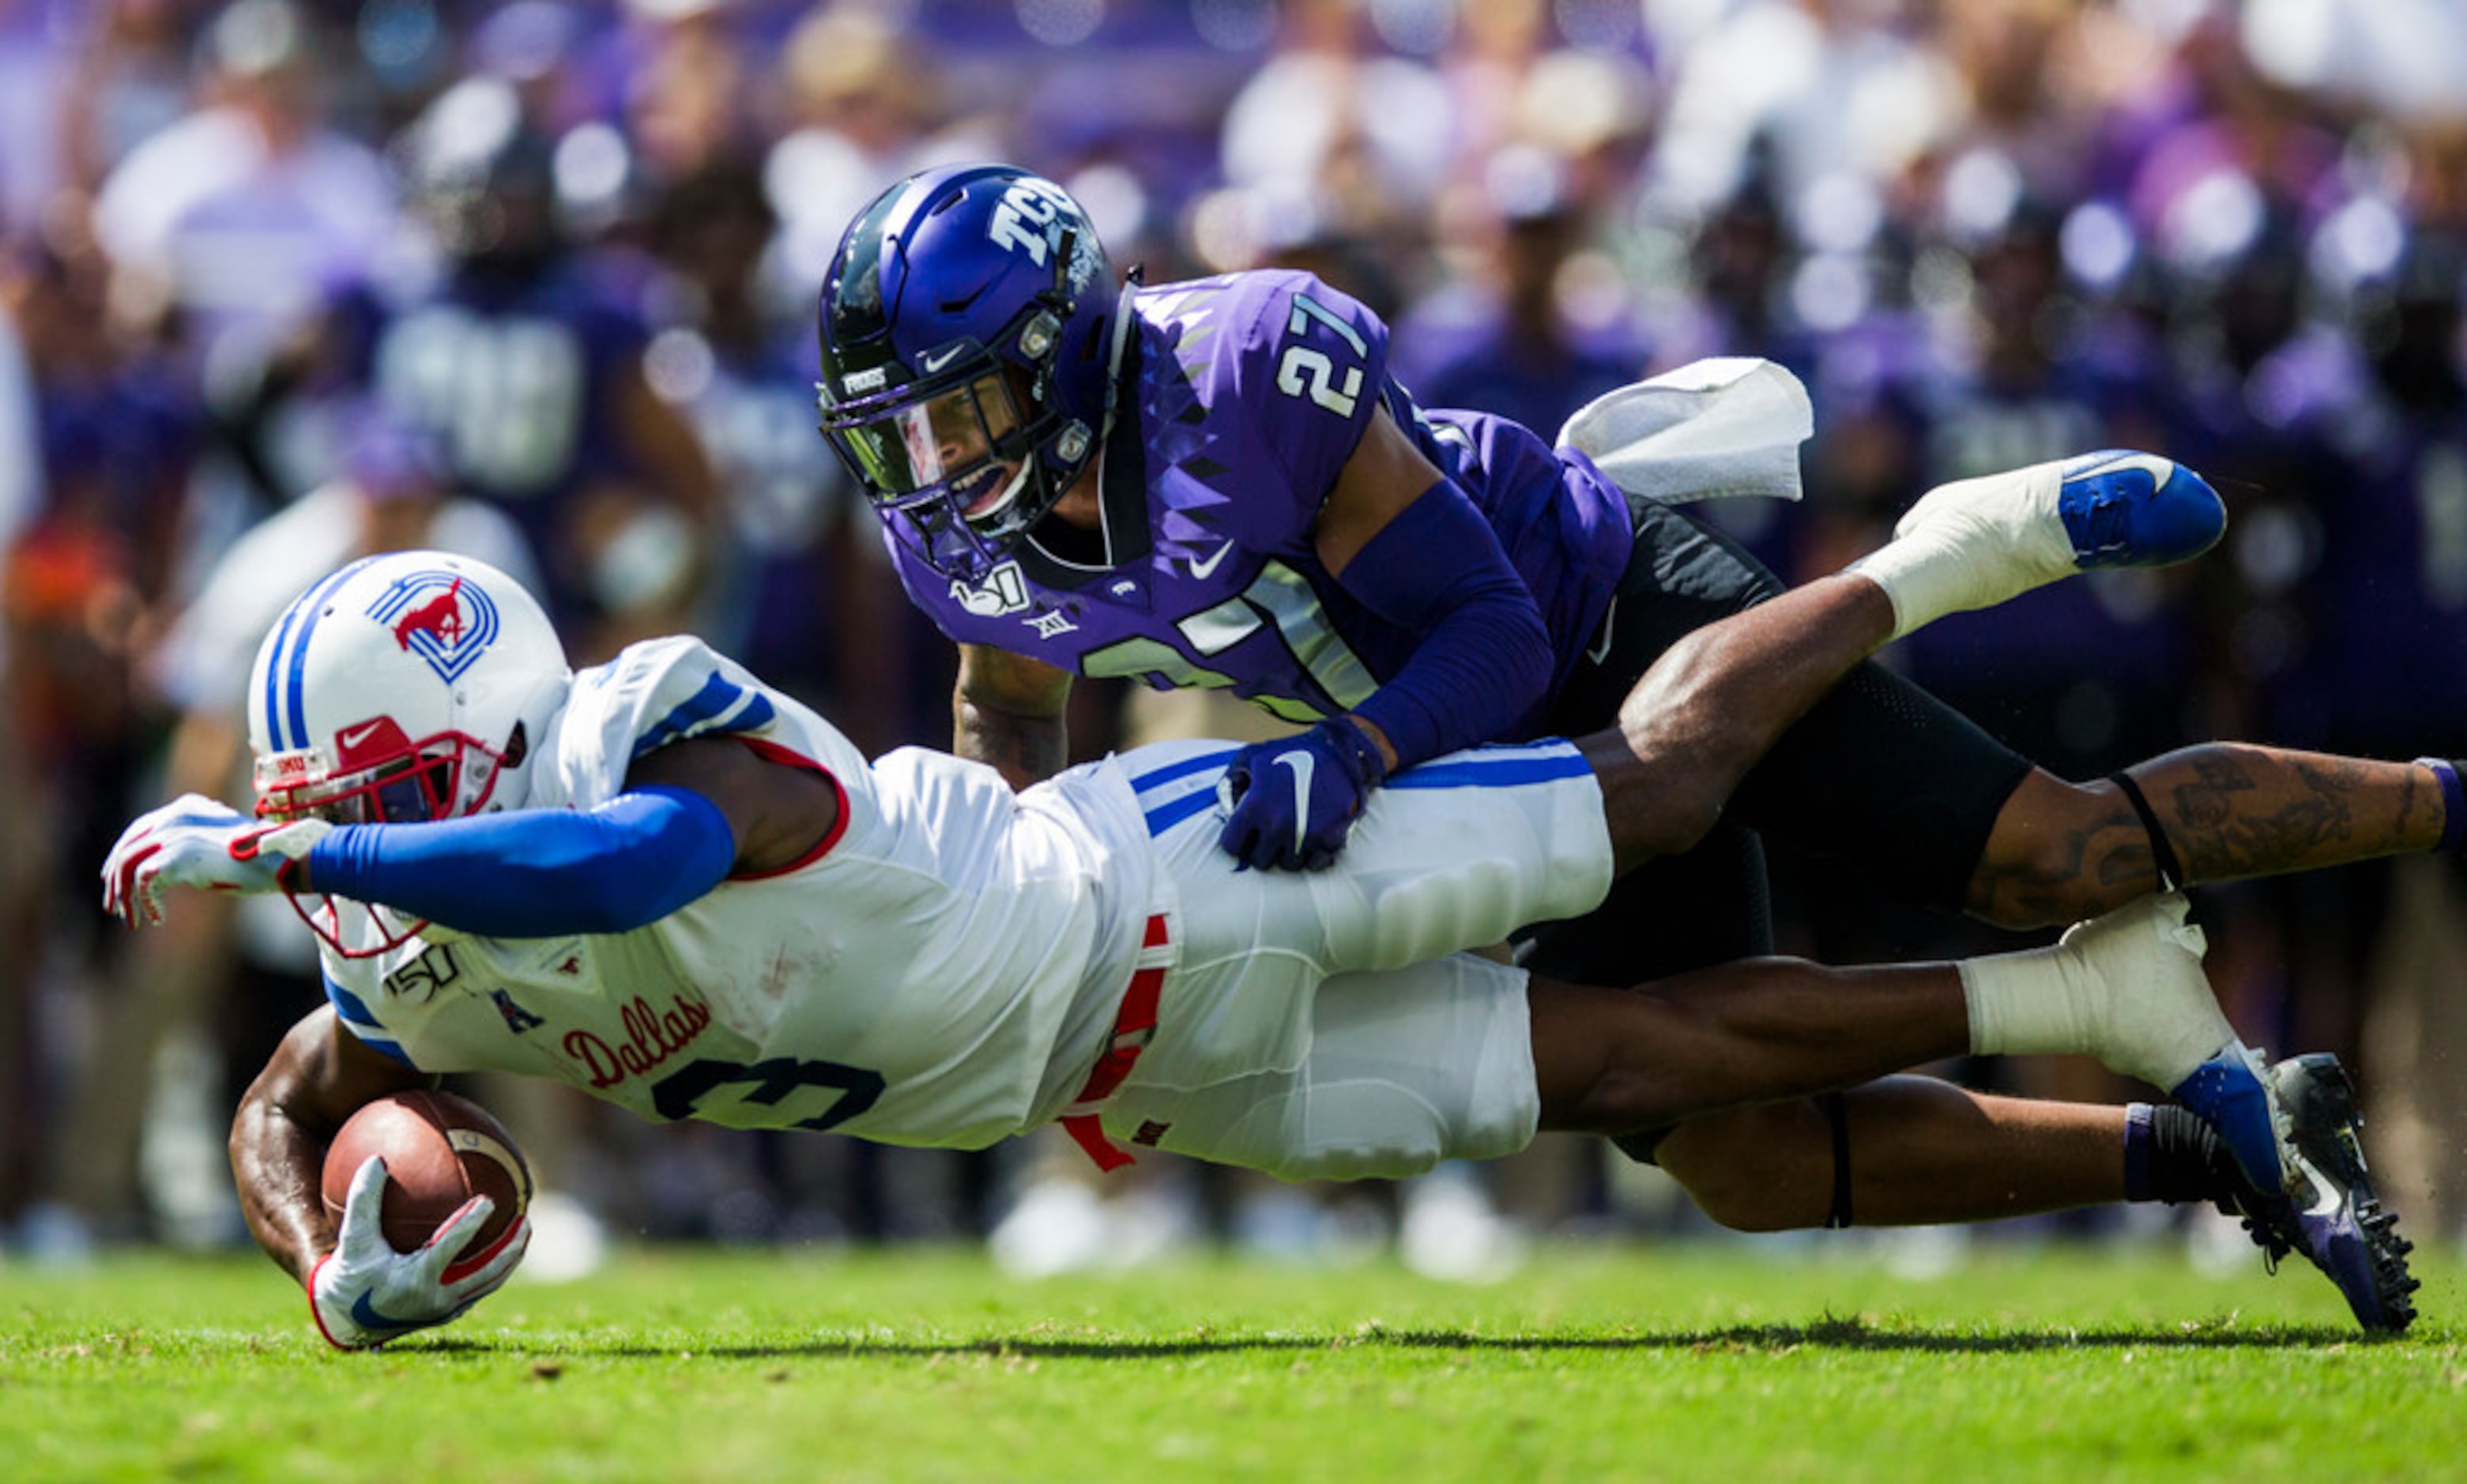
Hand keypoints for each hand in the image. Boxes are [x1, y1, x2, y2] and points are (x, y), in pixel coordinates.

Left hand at [101, 794, 328, 927]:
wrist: (279, 859)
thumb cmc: (260, 856)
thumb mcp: (219, 841)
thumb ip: (193, 843)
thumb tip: (166, 866)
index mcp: (186, 807)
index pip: (138, 829)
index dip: (121, 856)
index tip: (114, 881)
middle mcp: (175, 816)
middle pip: (127, 847)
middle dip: (117, 881)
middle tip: (115, 908)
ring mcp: (175, 834)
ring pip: (129, 866)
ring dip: (126, 896)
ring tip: (131, 919)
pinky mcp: (178, 855)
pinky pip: (146, 882)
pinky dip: (148, 903)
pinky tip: (159, 918)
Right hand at [308, 1155, 529, 1349]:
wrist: (346, 1320)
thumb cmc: (350, 1273)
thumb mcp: (353, 1237)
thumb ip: (364, 1198)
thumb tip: (377, 1159)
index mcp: (414, 1280)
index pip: (450, 1248)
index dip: (470, 1223)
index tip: (488, 1200)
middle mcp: (436, 1299)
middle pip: (486, 1272)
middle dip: (510, 1247)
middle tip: (525, 1219)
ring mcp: (445, 1309)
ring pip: (488, 1283)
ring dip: (510, 1258)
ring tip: (524, 1231)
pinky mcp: (447, 1314)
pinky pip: (478, 1288)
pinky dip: (495, 1268)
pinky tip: (502, 1246)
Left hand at [1216, 718, 1388, 871]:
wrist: (1340, 748)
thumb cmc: (1291, 751)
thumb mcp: (1252, 755)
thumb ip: (1231, 779)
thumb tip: (1225, 806)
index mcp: (1255, 806)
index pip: (1232, 846)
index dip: (1236, 840)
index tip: (1245, 835)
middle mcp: (1278, 825)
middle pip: (1260, 861)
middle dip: (1262, 849)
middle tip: (1270, 835)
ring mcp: (1306, 835)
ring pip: (1288, 865)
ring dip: (1288, 853)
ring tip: (1292, 834)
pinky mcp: (1332, 839)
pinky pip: (1316, 864)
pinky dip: (1314, 855)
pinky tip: (1312, 839)